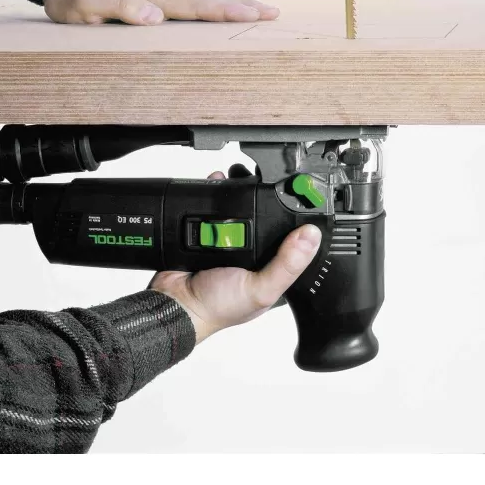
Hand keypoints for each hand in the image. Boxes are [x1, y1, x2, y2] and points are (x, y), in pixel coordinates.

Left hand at [42, 0, 279, 25]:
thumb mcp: (87, 4)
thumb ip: (118, 7)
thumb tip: (154, 16)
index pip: (195, 5)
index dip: (225, 10)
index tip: (253, 14)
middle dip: (242, 6)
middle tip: (273, 13)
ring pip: (203, 0)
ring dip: (232, 5)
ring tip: (260, 11)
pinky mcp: (155, 1)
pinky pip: (191, 5)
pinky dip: (213, 7)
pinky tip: (222, 13)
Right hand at [149, 171, 320, 344]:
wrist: (173, 302)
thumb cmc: (215, 307)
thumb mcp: (260, 290)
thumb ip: (287, 265)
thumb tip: (311, 236)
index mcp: (272, 270)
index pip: (293, 241)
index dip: (299, 222)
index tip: (303, 196)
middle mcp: (253, 255)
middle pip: (267, 219)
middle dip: (268, 200)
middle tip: (270, 183)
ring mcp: (230, 242)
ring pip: (242, 208)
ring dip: (241, 191)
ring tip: (241, 177)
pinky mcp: (207, 232)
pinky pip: (216, 206)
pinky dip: (216, 192)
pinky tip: (220, 181)